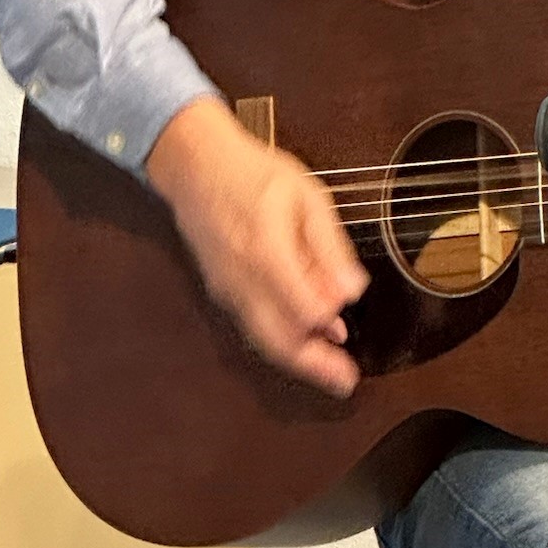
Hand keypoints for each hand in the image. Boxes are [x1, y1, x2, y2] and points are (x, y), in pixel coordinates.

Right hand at [146, 97, 367, 397]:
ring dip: (300, 359)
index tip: (348, 323)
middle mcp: (242, 280)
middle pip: (278, 339)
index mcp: (266, 251)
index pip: (300, 307)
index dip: (326, 319)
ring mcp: (228, 289)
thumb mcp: (306, 197)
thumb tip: (352, 291)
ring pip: (264, 339)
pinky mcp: (223, 292)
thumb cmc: (255, 174)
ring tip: (334, 372)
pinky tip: (308, 337)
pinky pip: (253, 326)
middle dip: (314, 366)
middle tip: (346, 382)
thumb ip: (330, 248)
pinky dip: (281, 340)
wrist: (196, 166)